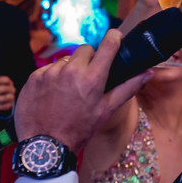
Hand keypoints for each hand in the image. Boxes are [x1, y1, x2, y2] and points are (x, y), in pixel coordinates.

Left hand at [14, 31, 148, 152]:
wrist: (46, 145)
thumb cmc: (79, 129)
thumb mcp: (106, 110)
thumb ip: (127, 88)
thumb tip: (147, 73)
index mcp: (92, 78)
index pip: (108, 45)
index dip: (114, 38)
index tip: (115, 37)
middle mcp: (70, 70)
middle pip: (85, 50)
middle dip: (89, 59)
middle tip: (88, 77)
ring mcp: (50, 72)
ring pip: (65, 60)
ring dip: (69, 70)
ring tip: (68, 91)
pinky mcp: (34, 77)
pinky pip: (48, 69)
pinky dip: (52, 78)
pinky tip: (53, 95)